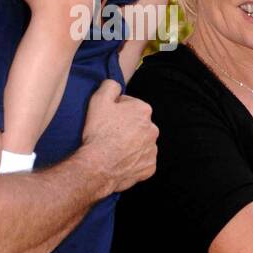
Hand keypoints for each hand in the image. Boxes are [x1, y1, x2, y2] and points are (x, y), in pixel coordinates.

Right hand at [81, 79, 157, 193]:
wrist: (99, 166)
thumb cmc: (99, 133)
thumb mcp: (98, 100)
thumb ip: (110, 86)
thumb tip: (116, 85)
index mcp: (143, 110)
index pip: (130, 105)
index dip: (116, 110)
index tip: (107, 119)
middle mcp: (153, 129)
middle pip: (137, 124)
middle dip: (126, 127)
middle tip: (109, 134)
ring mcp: (152, 150)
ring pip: (141, 143)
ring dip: (131, 144)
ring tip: (114, 149)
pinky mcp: (150, 167)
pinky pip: (142, 161)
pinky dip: (133, 161)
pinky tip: (120, 161)